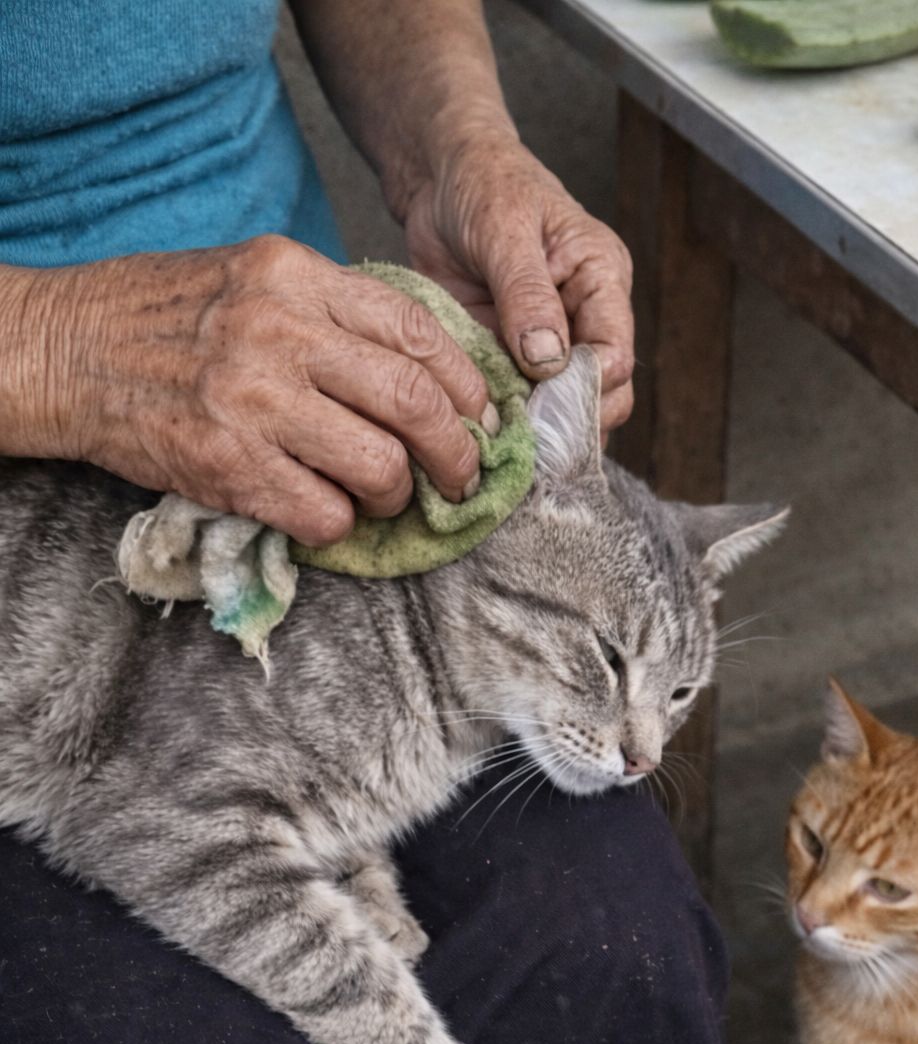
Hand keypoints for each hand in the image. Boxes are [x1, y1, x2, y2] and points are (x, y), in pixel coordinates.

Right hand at [1, 238, 493, 544]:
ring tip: (382, 495)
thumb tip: (425, 371)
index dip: (467, 384)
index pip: (418, 331)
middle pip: (414, 403)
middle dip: (456, 452)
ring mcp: (253, 401)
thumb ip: (331, 312)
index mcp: (297, 277)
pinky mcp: (227, 465)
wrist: (68, 351)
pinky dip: (340, 524)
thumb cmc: (167, 318)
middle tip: (459, 475)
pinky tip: (324, 511)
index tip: (480, 416)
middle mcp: (281, 332)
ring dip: (396, 496)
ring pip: (379, 467)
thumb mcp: (254, 278)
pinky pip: (324, 513)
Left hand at [404, 134, 633, 433]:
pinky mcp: (512, 358)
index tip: (543, 408)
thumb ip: (527, 295)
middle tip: (522, 442)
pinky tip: (479, 431)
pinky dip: (502, 420)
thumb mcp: (504, 230)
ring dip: (533, 429)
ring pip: (560, 409)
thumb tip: (549, 361)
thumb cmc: (484, 184)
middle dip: (566, 423)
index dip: (585, 391)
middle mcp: (584, 319)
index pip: (614, 356)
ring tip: (499, 443)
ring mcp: (548, 345)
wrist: (440, 180)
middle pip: (600, 396)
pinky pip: (517, 403)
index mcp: (600, 280)